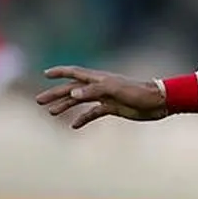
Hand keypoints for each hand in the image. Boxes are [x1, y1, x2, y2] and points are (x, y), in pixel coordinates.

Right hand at [35, 66, 167, 129]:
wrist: (157, 102)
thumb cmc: (138, 92)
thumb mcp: (115, 90)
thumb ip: (94, 91)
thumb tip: (72, 94)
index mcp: (99, 79)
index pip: (75, 73)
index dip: (60, 72)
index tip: (45, 74)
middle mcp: (99, 87)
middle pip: (72, 89)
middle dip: (56, 94)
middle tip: (39, 102)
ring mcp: (105, 97)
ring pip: (80, 101)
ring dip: (65, 106)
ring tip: (51, 113)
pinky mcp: (113, 108)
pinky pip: (93, 113)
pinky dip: (83, 118)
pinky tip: (74, 126)